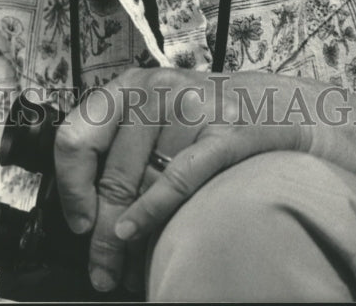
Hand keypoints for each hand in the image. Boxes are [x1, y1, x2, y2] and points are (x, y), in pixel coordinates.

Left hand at [53, 67, 355, 291]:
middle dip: (98, 232)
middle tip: (99, 268)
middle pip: (111, 174)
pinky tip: (133, 233)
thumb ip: (126, 143)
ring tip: (123, 269)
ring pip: (140, 183)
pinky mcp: (225, 132)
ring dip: (124, 237)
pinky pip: (178, 177)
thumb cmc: (215, 114)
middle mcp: (155, 91)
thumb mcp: (162, 112)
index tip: (77, 220)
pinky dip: (150, 210)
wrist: (285, 103)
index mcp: (131, 86)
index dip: (70, 185)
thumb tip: (89, 208)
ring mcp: (191, 109)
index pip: (76, 135)